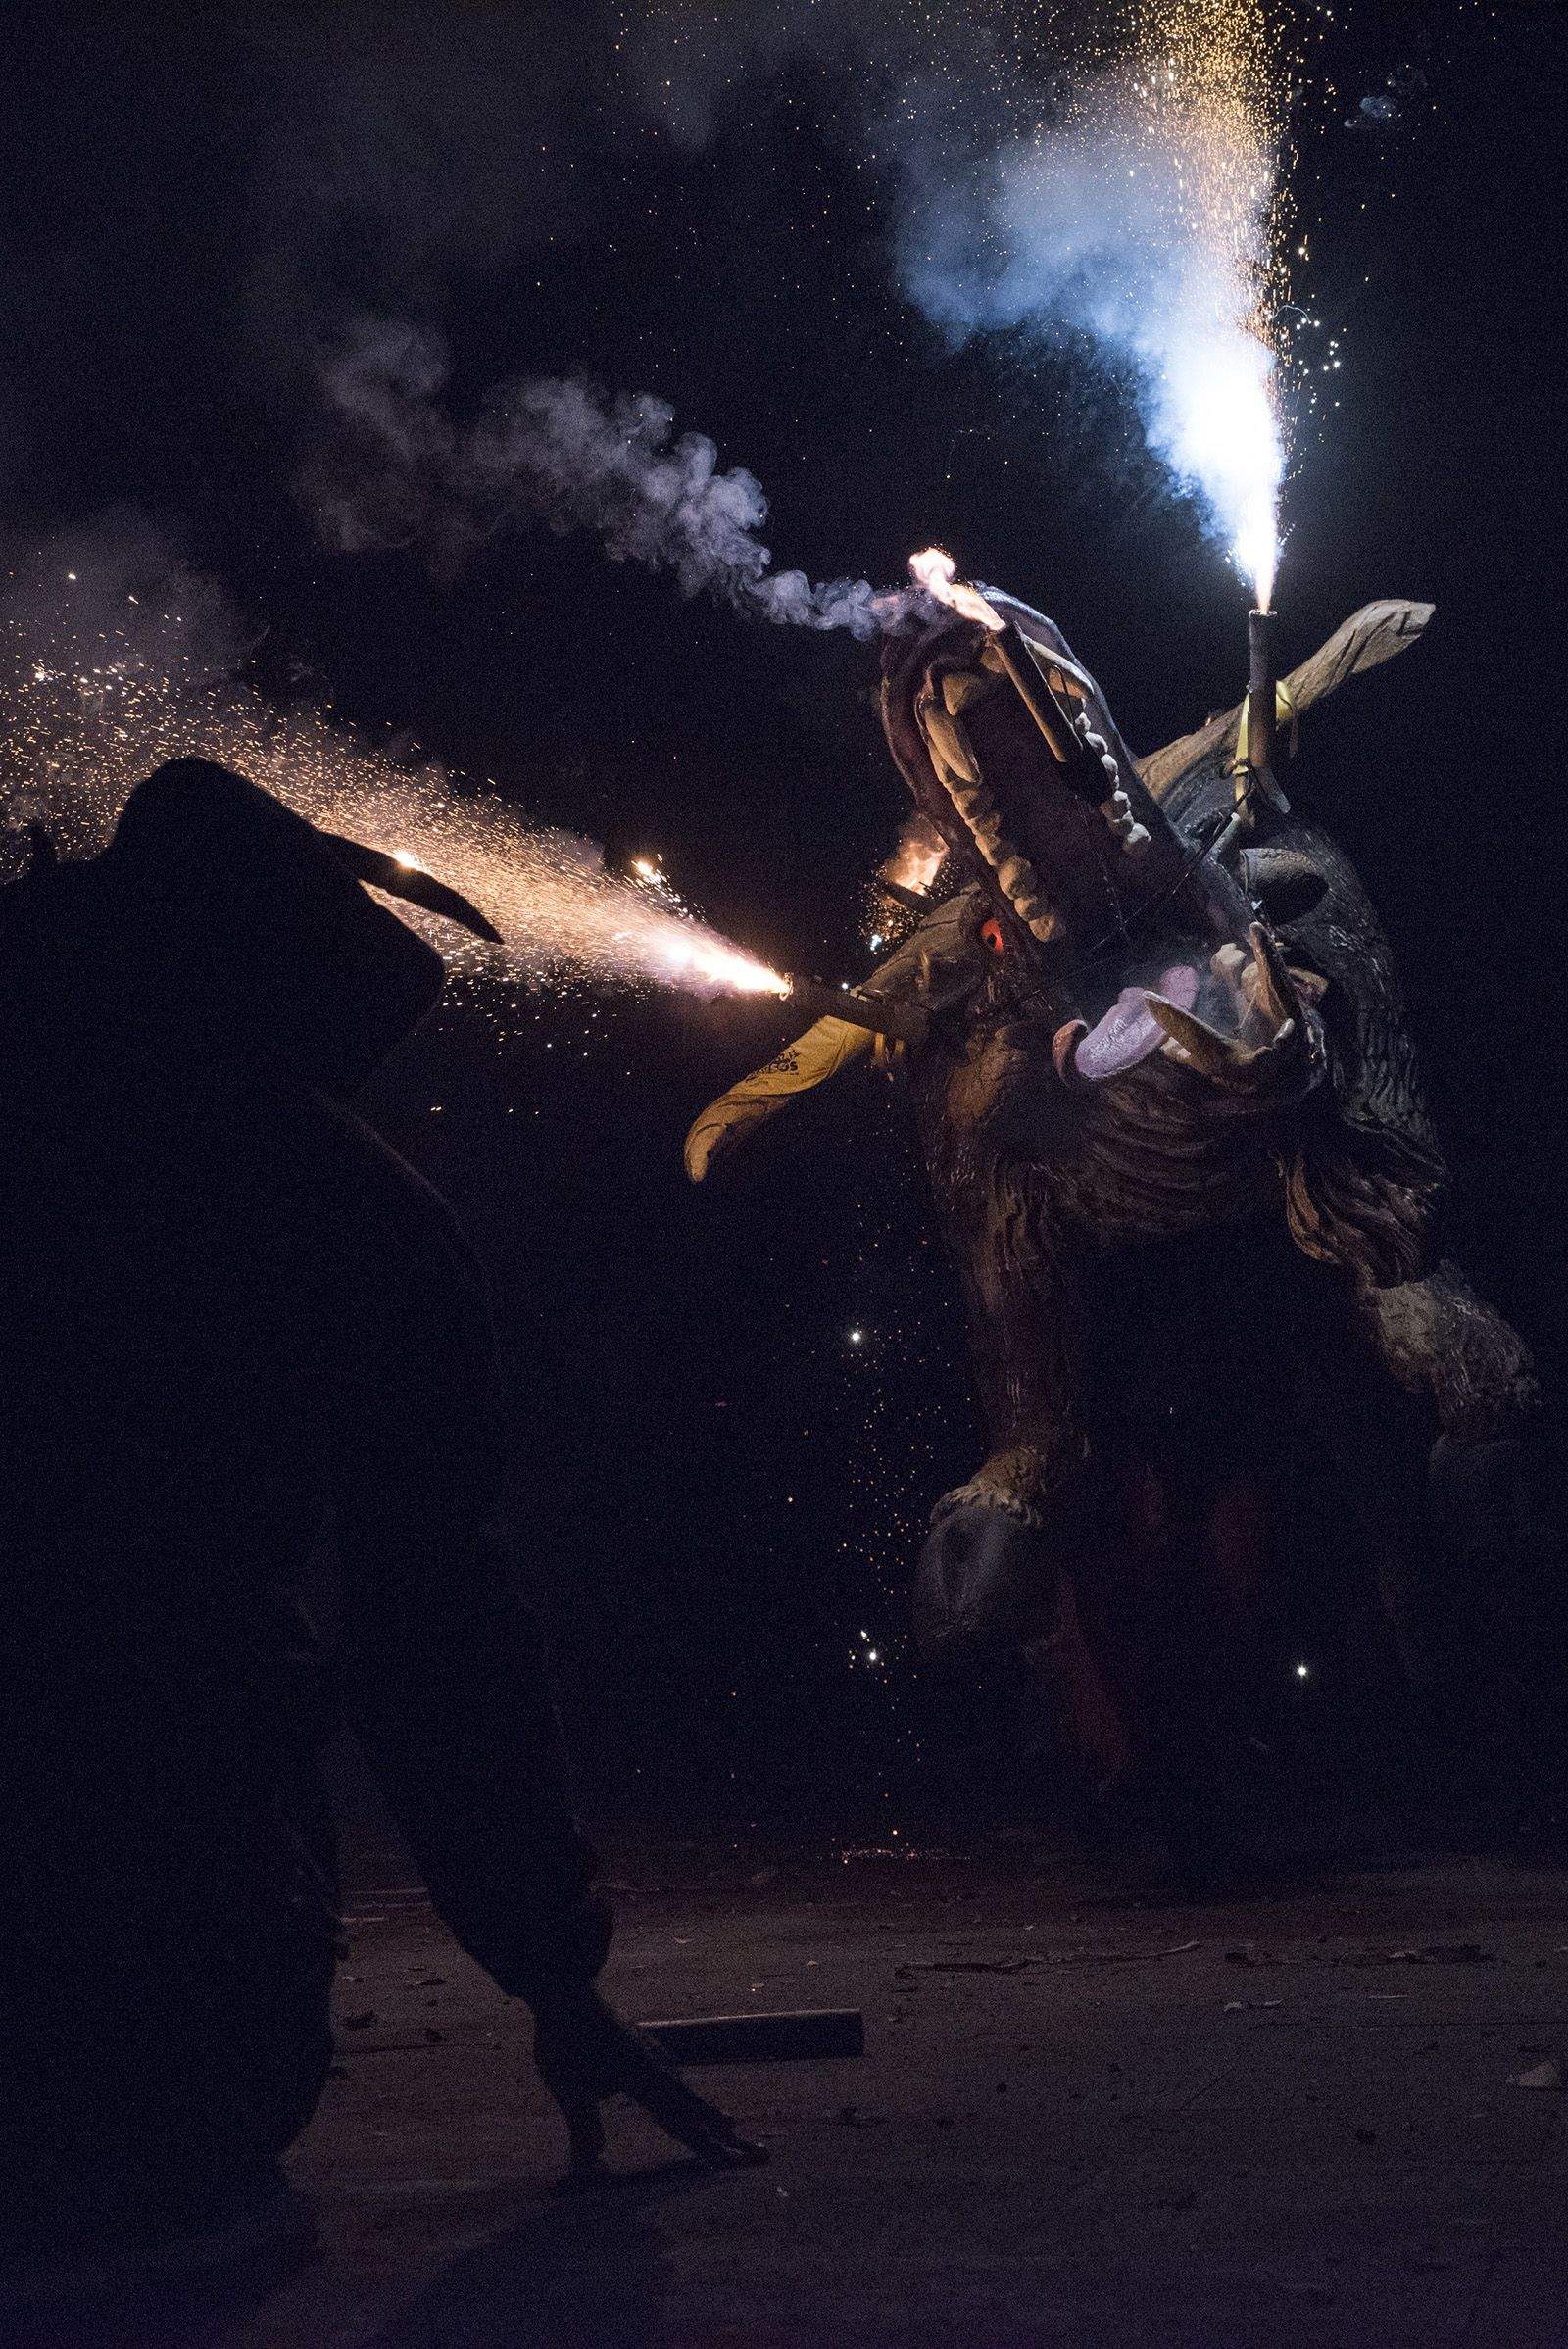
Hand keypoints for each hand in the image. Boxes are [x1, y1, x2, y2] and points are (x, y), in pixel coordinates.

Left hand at [534, 1987, 767, 2181]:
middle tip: (762, 2154)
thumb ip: (584, 2127)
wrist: (565, 1987)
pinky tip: (683, 2090)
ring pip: (687, 2091)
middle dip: (728, 2136)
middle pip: (698, 2109)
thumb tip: (589, 2170)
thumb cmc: (564, 2040)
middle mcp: (656, 2067)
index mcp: (644, 2079)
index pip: (681, 2123)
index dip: (707, 2147)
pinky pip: (673, 2076)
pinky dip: (688, 2092)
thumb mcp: (569, 2087)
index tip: (734, 2164)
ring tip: (732, 2125)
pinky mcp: (641, 2047)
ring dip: (710, 2113)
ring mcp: (651, 2054)